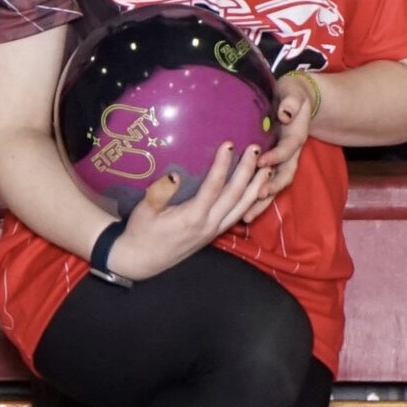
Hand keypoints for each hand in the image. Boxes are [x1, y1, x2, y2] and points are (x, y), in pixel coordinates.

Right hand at [105, 140, 267, 281]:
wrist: (141, 261)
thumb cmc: (140, 232)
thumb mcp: (144, 211)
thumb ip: (159, 193)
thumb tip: (174, 175)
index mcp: (191, 218)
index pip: (213, 188)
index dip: (222, 166)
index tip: (229, 145)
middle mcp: (208, 225)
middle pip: (234, 196)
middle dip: (247, 172)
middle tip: (256, 149)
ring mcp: (213, 231)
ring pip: (241, 208)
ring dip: (255, 187)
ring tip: (266, 168)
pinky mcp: (213, 234)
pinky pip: (237, 216)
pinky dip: (249, 202)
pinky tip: (255, 191)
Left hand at [238, 74, 314, 222]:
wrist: (296, 100)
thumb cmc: (292, 95)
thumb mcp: (293, 93)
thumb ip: (292, 102)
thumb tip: (286, 113)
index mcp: (295, 137)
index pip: (288, 149)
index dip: (276, 156)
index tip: (261, 161)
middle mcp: (290, 153)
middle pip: (284, 175)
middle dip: (271, 187)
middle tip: (257, 197)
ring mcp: (281, 161)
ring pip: (274, 185)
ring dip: (262, 201)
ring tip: (246, 216)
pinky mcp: (272, 165)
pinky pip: (265, 185)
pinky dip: (255, 199)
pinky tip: (240, 212)